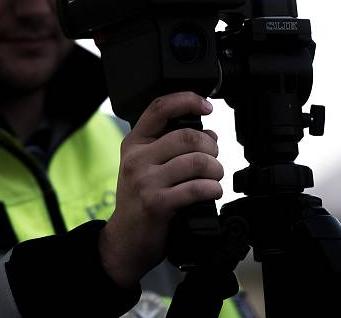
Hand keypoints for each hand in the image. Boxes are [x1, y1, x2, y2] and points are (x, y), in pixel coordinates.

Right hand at [98, 92, 223, 288]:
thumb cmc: (140, 201)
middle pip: (187, 136)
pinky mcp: (156, 203)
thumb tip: (209, 134)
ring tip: (215, 178)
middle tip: (214, 159)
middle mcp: (137, 158)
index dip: (187, 100)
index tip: (206, 106)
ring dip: (216, 170)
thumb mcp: (144, 166)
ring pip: (197, 162)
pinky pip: (196, 188)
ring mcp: (145, 181)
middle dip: (211, 147)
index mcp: (134, 143)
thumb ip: (168, 147)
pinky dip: (213, 189)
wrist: (125, 241)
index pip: (159, 108)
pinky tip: (212, 192)